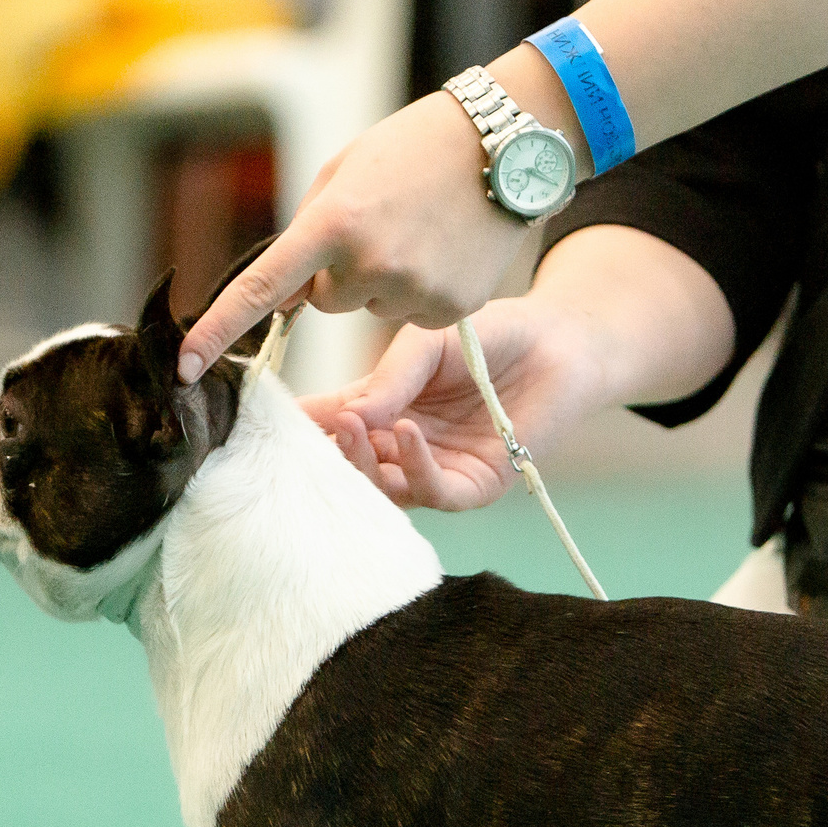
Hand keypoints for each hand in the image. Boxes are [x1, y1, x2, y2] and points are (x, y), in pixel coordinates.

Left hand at [177, 92, 538, 382]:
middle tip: (384, 225)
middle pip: (327, 301)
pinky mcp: (450, 310)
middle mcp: (369, 265)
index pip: (260, 288)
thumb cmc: (414, 148)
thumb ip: (311, 231)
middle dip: (343, 272)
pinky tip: (447, 250)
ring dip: (387, 279)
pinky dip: (425, 290)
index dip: (218, 330)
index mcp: (333, 223)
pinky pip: (414, 315)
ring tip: (423, 231)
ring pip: (372, 308)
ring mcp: (412, 292)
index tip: (185, 366)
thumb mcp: (346, 172)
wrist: (503, 144)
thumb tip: (291, 295)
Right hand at [300, 298, 606, 509]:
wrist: (557, 343)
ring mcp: (435, 470)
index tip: (270, 419)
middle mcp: (401, 446)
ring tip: (354, 427)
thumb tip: (345, 416)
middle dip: (328, 450)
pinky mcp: (473, 486)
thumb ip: (388, 378)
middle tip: (317, 425)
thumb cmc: (492, 336)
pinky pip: (434, 490)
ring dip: (364, 463)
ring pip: (384, 488)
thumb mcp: (425, 344)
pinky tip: (406, 434)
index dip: (301, 425)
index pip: (331, 424)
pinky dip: (414, 467)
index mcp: (383, 409)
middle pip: (350, 466)